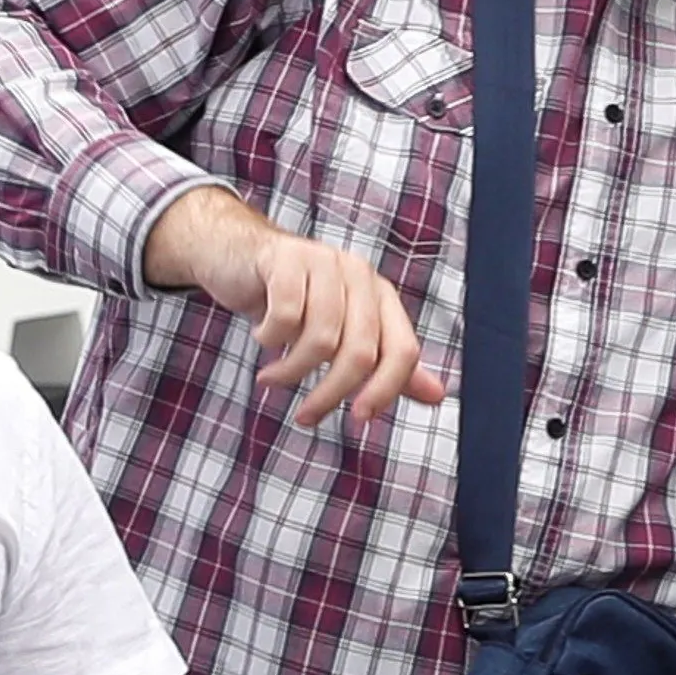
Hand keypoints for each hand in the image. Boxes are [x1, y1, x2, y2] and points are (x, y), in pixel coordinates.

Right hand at [146, 191, 447, 427]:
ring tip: (270, 378)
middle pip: (361, 352)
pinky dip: (269, 339)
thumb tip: (438, 396)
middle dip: (330, 394)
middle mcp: (359, 275)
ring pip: (322, 339)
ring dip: (290, 371)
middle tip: (305, 416)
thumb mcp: (340, 334)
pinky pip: (285, 316)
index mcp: (380, 295)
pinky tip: (262, 337)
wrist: (237, 255)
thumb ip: (386, 363)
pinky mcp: (286, 258)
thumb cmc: (292, 300)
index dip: (385, 390)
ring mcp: (324, 262)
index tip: (358, 420)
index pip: (403, 351)